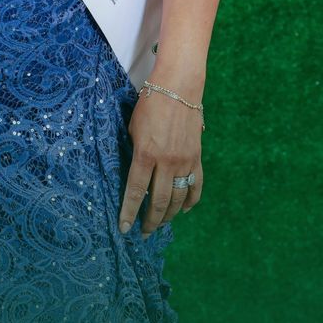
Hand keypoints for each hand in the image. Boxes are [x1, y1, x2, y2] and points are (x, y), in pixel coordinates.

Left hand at [119, 88, 202, 234]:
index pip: (136, 192)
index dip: (130, 212)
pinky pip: (196, 186)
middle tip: (143, 234)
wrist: (178, 88)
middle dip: (150, 221)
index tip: (125, 228)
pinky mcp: (197, 158)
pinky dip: (190, 201)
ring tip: (160, 224)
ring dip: (168, 215)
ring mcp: (185, 162)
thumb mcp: (133, 129)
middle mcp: (167, 162)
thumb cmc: (150, 105)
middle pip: (159, 201)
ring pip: (178, 198)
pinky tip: (183, 210)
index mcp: (146, 155)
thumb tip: (135, 174)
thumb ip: (134, 153)